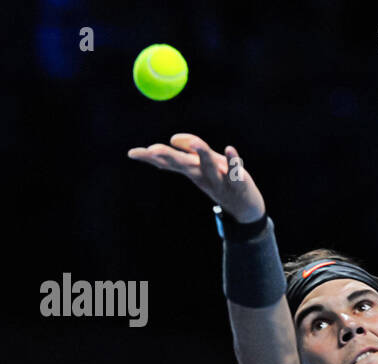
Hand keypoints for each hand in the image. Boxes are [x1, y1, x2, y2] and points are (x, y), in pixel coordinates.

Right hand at [126, 133, 265, 223]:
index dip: (150, 157)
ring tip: (197, 142)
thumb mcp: (203, 167)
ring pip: (209, 167)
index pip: (168, 161)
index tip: (131, 153)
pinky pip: (235, 172)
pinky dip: (233, 161)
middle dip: (168, 157)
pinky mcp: (238, 183)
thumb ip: (189, 152)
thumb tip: (174, 138)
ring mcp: (220, 180)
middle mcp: (202, 176)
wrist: (246, 210)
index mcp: (192, 170)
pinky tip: (229, 148)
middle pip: (183, 164)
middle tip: (152, 150)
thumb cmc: (222, 183)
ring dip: (202, 154)